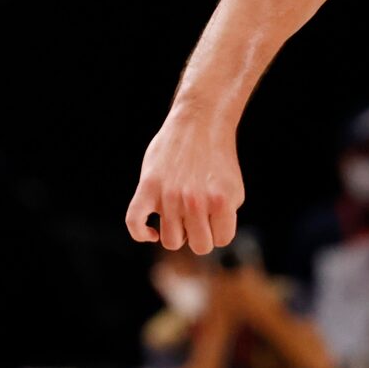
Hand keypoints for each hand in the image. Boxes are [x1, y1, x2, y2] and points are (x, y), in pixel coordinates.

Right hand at [128, 115, 243, 253]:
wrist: (200, 121)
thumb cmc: (217, 157)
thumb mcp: (233, 189)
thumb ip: (224, 217)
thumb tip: (206, 238)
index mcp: (221, 202)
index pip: (221, 240)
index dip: (219, 229)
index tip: (216, 213)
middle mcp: (195, 201)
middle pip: (198, 246)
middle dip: (200, 233)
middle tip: (198, 214)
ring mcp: (170, 196)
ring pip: (171, 241)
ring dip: (177, 232)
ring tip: (180, 214)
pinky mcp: (148, 187)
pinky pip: (135, 223)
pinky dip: (141, 234)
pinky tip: (151, 232)